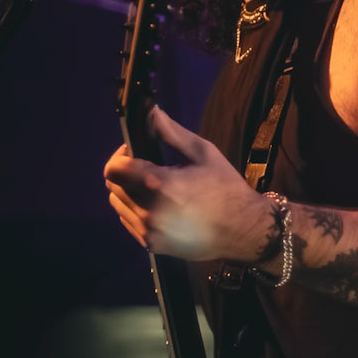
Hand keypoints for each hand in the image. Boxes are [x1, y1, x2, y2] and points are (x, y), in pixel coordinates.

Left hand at [104, 106, 273, 261]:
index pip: (114, 168)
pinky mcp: (151, 245)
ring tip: (154, 188)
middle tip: (149, 167)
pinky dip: (136, 210)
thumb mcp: (204, 153)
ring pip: (118, 205)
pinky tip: (159, 206)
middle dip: (126, 172)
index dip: (120, 155)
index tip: (136, 151)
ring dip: (129, 192)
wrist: (244, 231)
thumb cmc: (226, 188)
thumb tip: (151, 112)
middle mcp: (148, 211)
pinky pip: (128, 221)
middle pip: (113, 186)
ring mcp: (148, 231)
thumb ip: (172, 133)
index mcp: (160, 184)